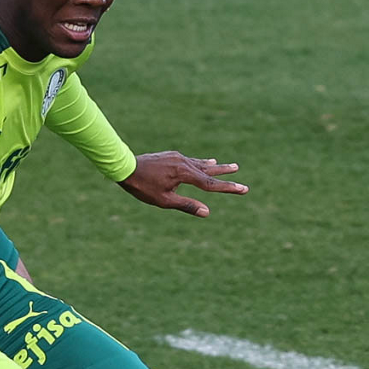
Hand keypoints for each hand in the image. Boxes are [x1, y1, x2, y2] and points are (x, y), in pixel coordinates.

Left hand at [118, 152, 247, 217]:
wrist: (125, 167)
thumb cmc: (143, 187)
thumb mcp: (164, 201)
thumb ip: (187, 205)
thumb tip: (207, 212)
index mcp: (184, 174)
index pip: (210, 184)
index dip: (228, 188)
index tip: (243, 189)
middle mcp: (183, 162)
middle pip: (209, 169)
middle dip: (224, 172)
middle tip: (239, 170)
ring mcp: (177, 157)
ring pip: (200, 163)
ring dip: (214, 166)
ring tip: (227, 165)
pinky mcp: (171, 156)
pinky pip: (190, 160)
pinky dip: (200, 162)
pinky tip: (206, 161)